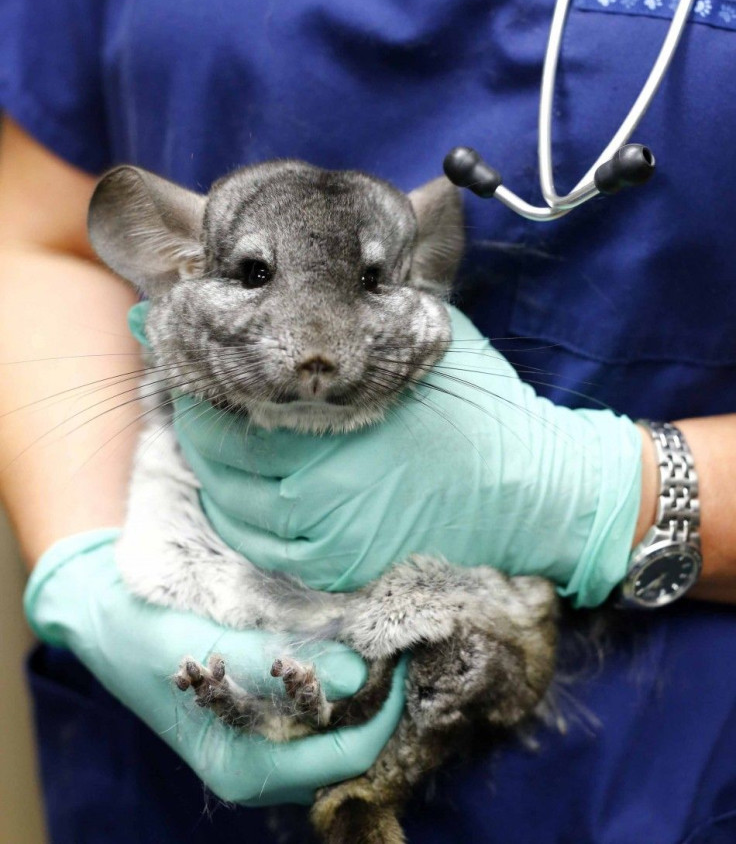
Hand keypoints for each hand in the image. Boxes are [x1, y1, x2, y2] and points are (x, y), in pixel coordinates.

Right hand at [24, 530, 405, 804]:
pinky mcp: (253, 729)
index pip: (347, 758)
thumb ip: (278, 664)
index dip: (385, 713)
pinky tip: (341, 656)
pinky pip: (310, 726)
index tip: (402, 659)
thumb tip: (357, 676)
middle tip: (395, 651)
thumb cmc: (154, 636)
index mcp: (250, 768)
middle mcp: (257, 774)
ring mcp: (255, 754)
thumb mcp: (212, 648)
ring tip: (376, 650)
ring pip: (330, 742)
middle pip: (345, 756)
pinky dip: (333, 696)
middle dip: (376, 708)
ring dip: (357, 702)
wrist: (107, 623)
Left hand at [166, 306, 643, 607]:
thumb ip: (361, 319)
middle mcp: (320, 488)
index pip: (230, 407)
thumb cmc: (480, 407)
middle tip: (194, 397)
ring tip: (212, 441)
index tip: (188, 358)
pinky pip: (264, 550)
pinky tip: (244, 491)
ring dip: (212, 475)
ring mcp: (328, 537)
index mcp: (334, 422)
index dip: (198, 384)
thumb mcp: (422, 340)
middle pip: (219, 460)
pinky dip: (241, 520)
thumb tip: (298, 291)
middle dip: (197, 425)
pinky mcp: (342, 568)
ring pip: (232, 510)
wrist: (532, 488)